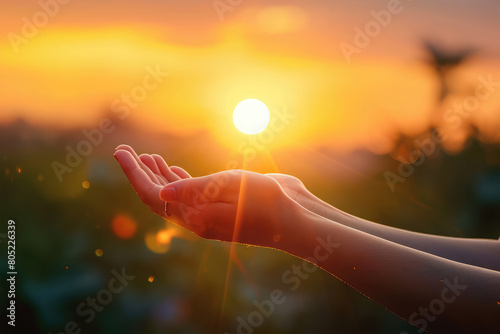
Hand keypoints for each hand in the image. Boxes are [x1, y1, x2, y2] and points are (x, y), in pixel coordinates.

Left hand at [114, 145, 298, 245]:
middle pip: (159, 196)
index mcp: (196, 216)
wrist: (294, 219)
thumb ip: (193, 189)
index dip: (134, 174)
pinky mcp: (220, 207)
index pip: (153, 195)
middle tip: (125, 151)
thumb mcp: (228, 187)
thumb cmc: (265, 200)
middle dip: (140, 173)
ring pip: (174, 196)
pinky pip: (190, 195)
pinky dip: (179, 180)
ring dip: (158, 176)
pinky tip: (172, 169)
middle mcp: (197, 218)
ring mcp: (208, 214)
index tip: (120, 152)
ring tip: (145, 157)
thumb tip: (161, 192)